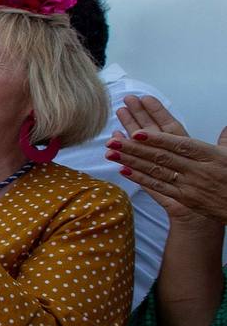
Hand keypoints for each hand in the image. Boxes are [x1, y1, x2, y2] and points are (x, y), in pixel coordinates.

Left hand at [108, 121, 226, 225]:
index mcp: (209, 155)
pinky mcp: (183, 199)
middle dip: (134, 148)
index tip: (138, 132)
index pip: (180, 145)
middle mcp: (197, 170)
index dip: (158, 139)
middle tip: (112, 141)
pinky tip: (123, 171)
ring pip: (156, 171)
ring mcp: (188, 185)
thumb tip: (225, 127)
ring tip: (111, 153)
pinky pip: (158, 187)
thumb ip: (225, 140)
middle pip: (161, 157)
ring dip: (131, 162)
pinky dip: (140, 179)